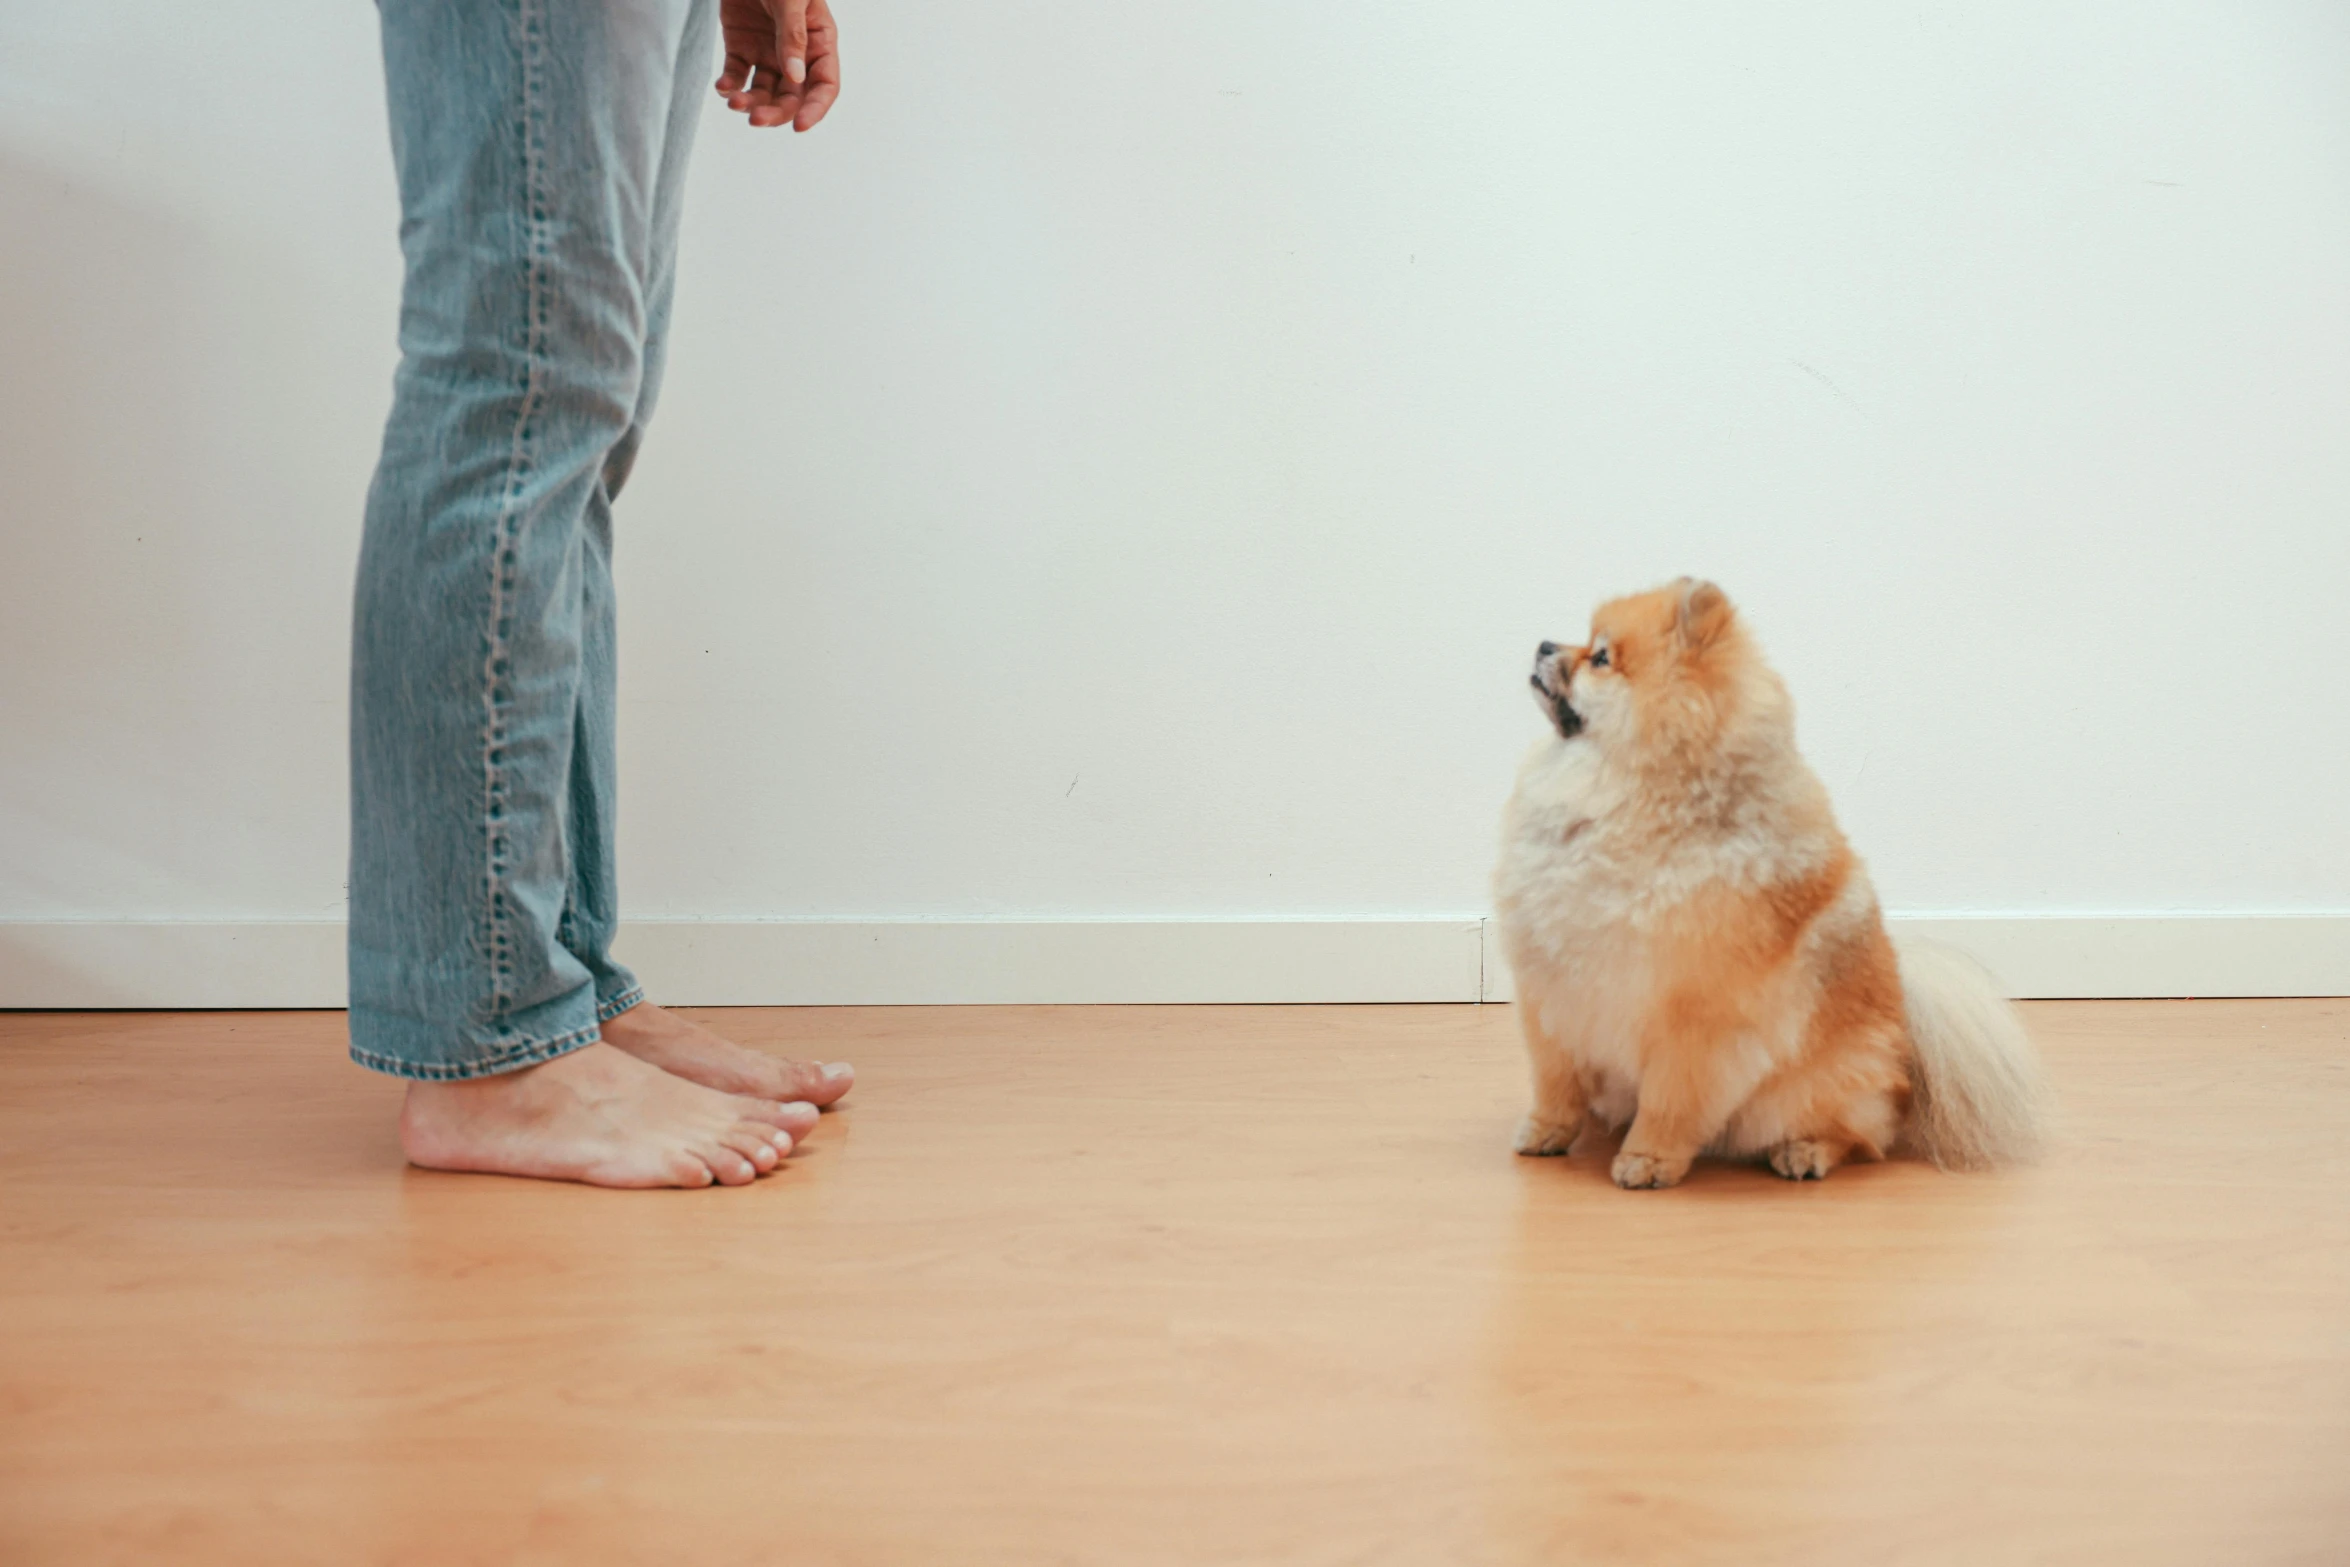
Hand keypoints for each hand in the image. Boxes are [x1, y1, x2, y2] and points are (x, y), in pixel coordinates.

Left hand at [716, 0, 838, 131]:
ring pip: (763, 91)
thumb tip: (794, 78)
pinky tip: (723, 87)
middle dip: (775, 111)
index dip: (815, 109)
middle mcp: (795, 53)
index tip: (798, 126)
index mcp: (818, 41)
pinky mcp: (740, 47)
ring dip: (750, 102)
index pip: (824, 85)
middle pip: (791, 96)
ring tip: (734, 102)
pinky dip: (729, 86)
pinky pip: (737, 75)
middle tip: (756, 119)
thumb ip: (793, 36)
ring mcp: (767, 52)